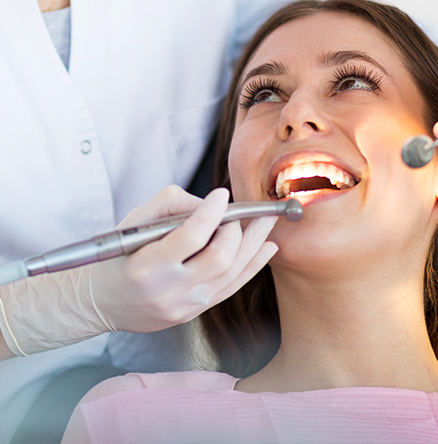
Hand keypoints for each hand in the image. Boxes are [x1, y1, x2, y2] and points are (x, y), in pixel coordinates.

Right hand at [90, 186, 278, 331]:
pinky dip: (252, 266)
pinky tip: (266, 248)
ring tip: (266, 223)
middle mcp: (169, 291)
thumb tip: (211, 205)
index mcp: (147, 266)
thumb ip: (172, 205)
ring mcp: (184, 306)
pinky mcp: (194, 312)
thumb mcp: (135, 221)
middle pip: (219, 258)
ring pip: (232, 273)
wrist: (102, 301)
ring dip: (253, 245)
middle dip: (238, 230)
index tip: (222, 194)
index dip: (212, 213)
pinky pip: (231, 288)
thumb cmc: (118, 255)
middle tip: (241, 212)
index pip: (191, 236)